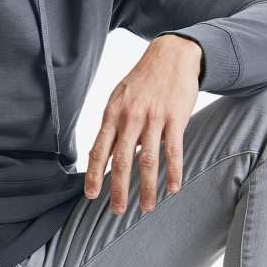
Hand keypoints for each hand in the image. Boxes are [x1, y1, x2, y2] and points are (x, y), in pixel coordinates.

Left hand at [84, 34, 201, 214]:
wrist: (170, 55)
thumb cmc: (142, 80)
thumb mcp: (120, 98)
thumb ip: (114, 125)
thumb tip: (105, 154)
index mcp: (113, 112)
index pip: (100, 149)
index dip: (94, 174)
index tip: (91, 195)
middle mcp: (131, 116)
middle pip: (122, 159)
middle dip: (118, 188)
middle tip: (117, 211)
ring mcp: (154, 117)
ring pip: (148, 159)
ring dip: (148, 187)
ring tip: (147, 207)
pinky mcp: (175, 117)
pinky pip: (174, 150)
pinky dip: (173, 171)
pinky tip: (172, 188)